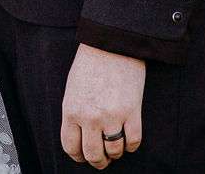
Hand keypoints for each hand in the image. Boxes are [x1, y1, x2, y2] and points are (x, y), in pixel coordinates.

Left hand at [59, 44, 143, 167]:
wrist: (112, 42)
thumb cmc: (91, 62)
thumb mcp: (73, 88)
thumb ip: (74, 113)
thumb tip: (81, 136)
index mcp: (71, 110)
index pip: (71, 146)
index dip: (78, 156)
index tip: (83, 156)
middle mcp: (90, 116)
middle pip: (93, 154)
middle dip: (98, 162)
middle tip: (102, 160)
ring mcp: (112, 115)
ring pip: (114, 151)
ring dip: (116, 154)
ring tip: (116, 148)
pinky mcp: (132, 111)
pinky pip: (133, 141)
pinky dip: (131, 145)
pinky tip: (129, 140)